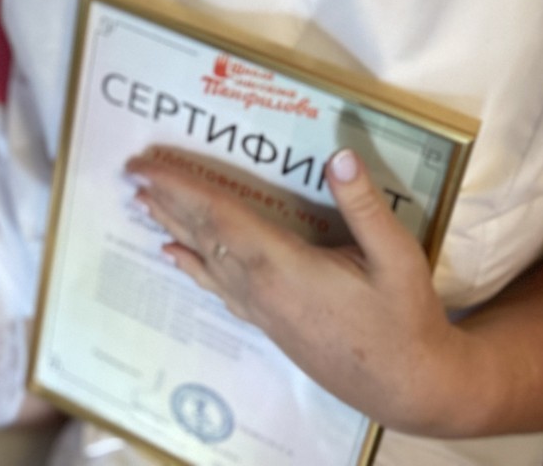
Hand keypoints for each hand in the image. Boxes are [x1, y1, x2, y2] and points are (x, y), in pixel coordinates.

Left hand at [125, 148, 474, 434]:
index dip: (181, 188)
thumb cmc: (404, 319)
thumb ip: (364, 206)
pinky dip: (192, 265)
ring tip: (142, 204)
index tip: (149, 166)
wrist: (409, 387)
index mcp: (283, 266)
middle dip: (167, 201)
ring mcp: (262, 310)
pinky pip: (218, 286)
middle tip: (133, 173)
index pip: (219, 218)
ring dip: (173, 227)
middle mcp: (261, 288)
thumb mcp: (397, 257)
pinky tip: (176, 256)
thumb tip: (339, 155)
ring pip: (205, 260)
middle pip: (202, 236)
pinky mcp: (270, 323)